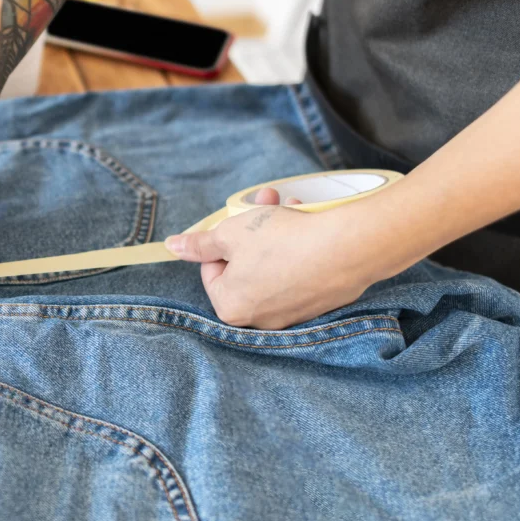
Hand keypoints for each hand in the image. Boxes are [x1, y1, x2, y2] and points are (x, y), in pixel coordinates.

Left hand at [164, 188, 374, 329]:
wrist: (347, 249)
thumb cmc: (281, 241)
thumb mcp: (231, 233)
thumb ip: (199, 243)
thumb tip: (172, 247)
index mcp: (230, 307)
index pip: (212, 269)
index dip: (223, 238)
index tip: (239, 218)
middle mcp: (259, 319)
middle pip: (244, 266)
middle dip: (251, 229)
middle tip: (264, 201)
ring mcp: (291, 314)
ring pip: (272, 266)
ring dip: (276, 232)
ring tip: (290, 205)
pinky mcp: (318, 303)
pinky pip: (299, 273)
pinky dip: (299, 248)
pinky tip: (308, 222)